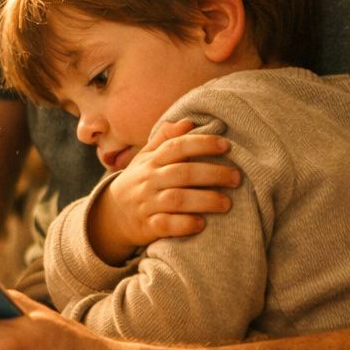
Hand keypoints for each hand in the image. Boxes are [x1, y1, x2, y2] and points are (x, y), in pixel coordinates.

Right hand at [91, 119, 239, 264]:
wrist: (112, 215)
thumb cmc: (138, 182)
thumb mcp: (145, 158)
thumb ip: (165, 140)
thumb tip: (188, 122)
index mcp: (152, 161)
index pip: (177, 147)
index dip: (202, 144)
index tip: (226, 146)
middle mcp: (149, 180)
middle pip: (182, 173)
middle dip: (212, 174)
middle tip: (236, 178)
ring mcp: (147, 204)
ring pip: (176, 199)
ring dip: (204, 200)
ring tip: (227, 203)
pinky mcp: (147, 226)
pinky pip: (165, 225)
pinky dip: (184, 225)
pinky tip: (201, 224)